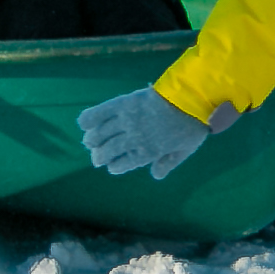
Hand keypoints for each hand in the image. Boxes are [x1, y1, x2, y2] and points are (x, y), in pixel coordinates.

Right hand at [80, 87, 212, 179]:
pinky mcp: (124, 104)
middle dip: (100, 156)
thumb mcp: (185, 149)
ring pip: (101, 134)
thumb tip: (155, 175)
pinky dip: (89, 118)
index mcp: (148, 152)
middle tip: (97, 157)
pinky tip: (83, 124)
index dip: (115, 166)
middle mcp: (134, 139)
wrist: (191, 97)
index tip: (111, 165)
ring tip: (90, 142)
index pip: (122, 165)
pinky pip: (100, 112)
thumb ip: (169, 162)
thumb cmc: (191, 124)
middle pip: (108, 151)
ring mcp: (127, 121)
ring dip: (92, 140)